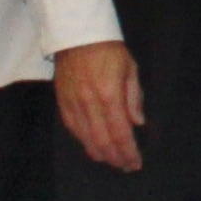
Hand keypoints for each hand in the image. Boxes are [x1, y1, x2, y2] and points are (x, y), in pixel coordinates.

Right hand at [53, 40, 143, 172]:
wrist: (77, 34)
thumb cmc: (108, 50)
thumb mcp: (130, 69)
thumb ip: (134, 97)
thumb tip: (138, 123)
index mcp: (109, 95)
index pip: (121, 133)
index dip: (128, 152)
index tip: (136, 163)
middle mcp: (90, 104)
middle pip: (103, 141)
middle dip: (115, 158)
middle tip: (125, 166)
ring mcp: (73, 104)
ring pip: (86, 139)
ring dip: (100, 154)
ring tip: (112, 161)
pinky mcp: (62, 102)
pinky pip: (72, 129)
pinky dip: (83, 141)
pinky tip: (92, 147)